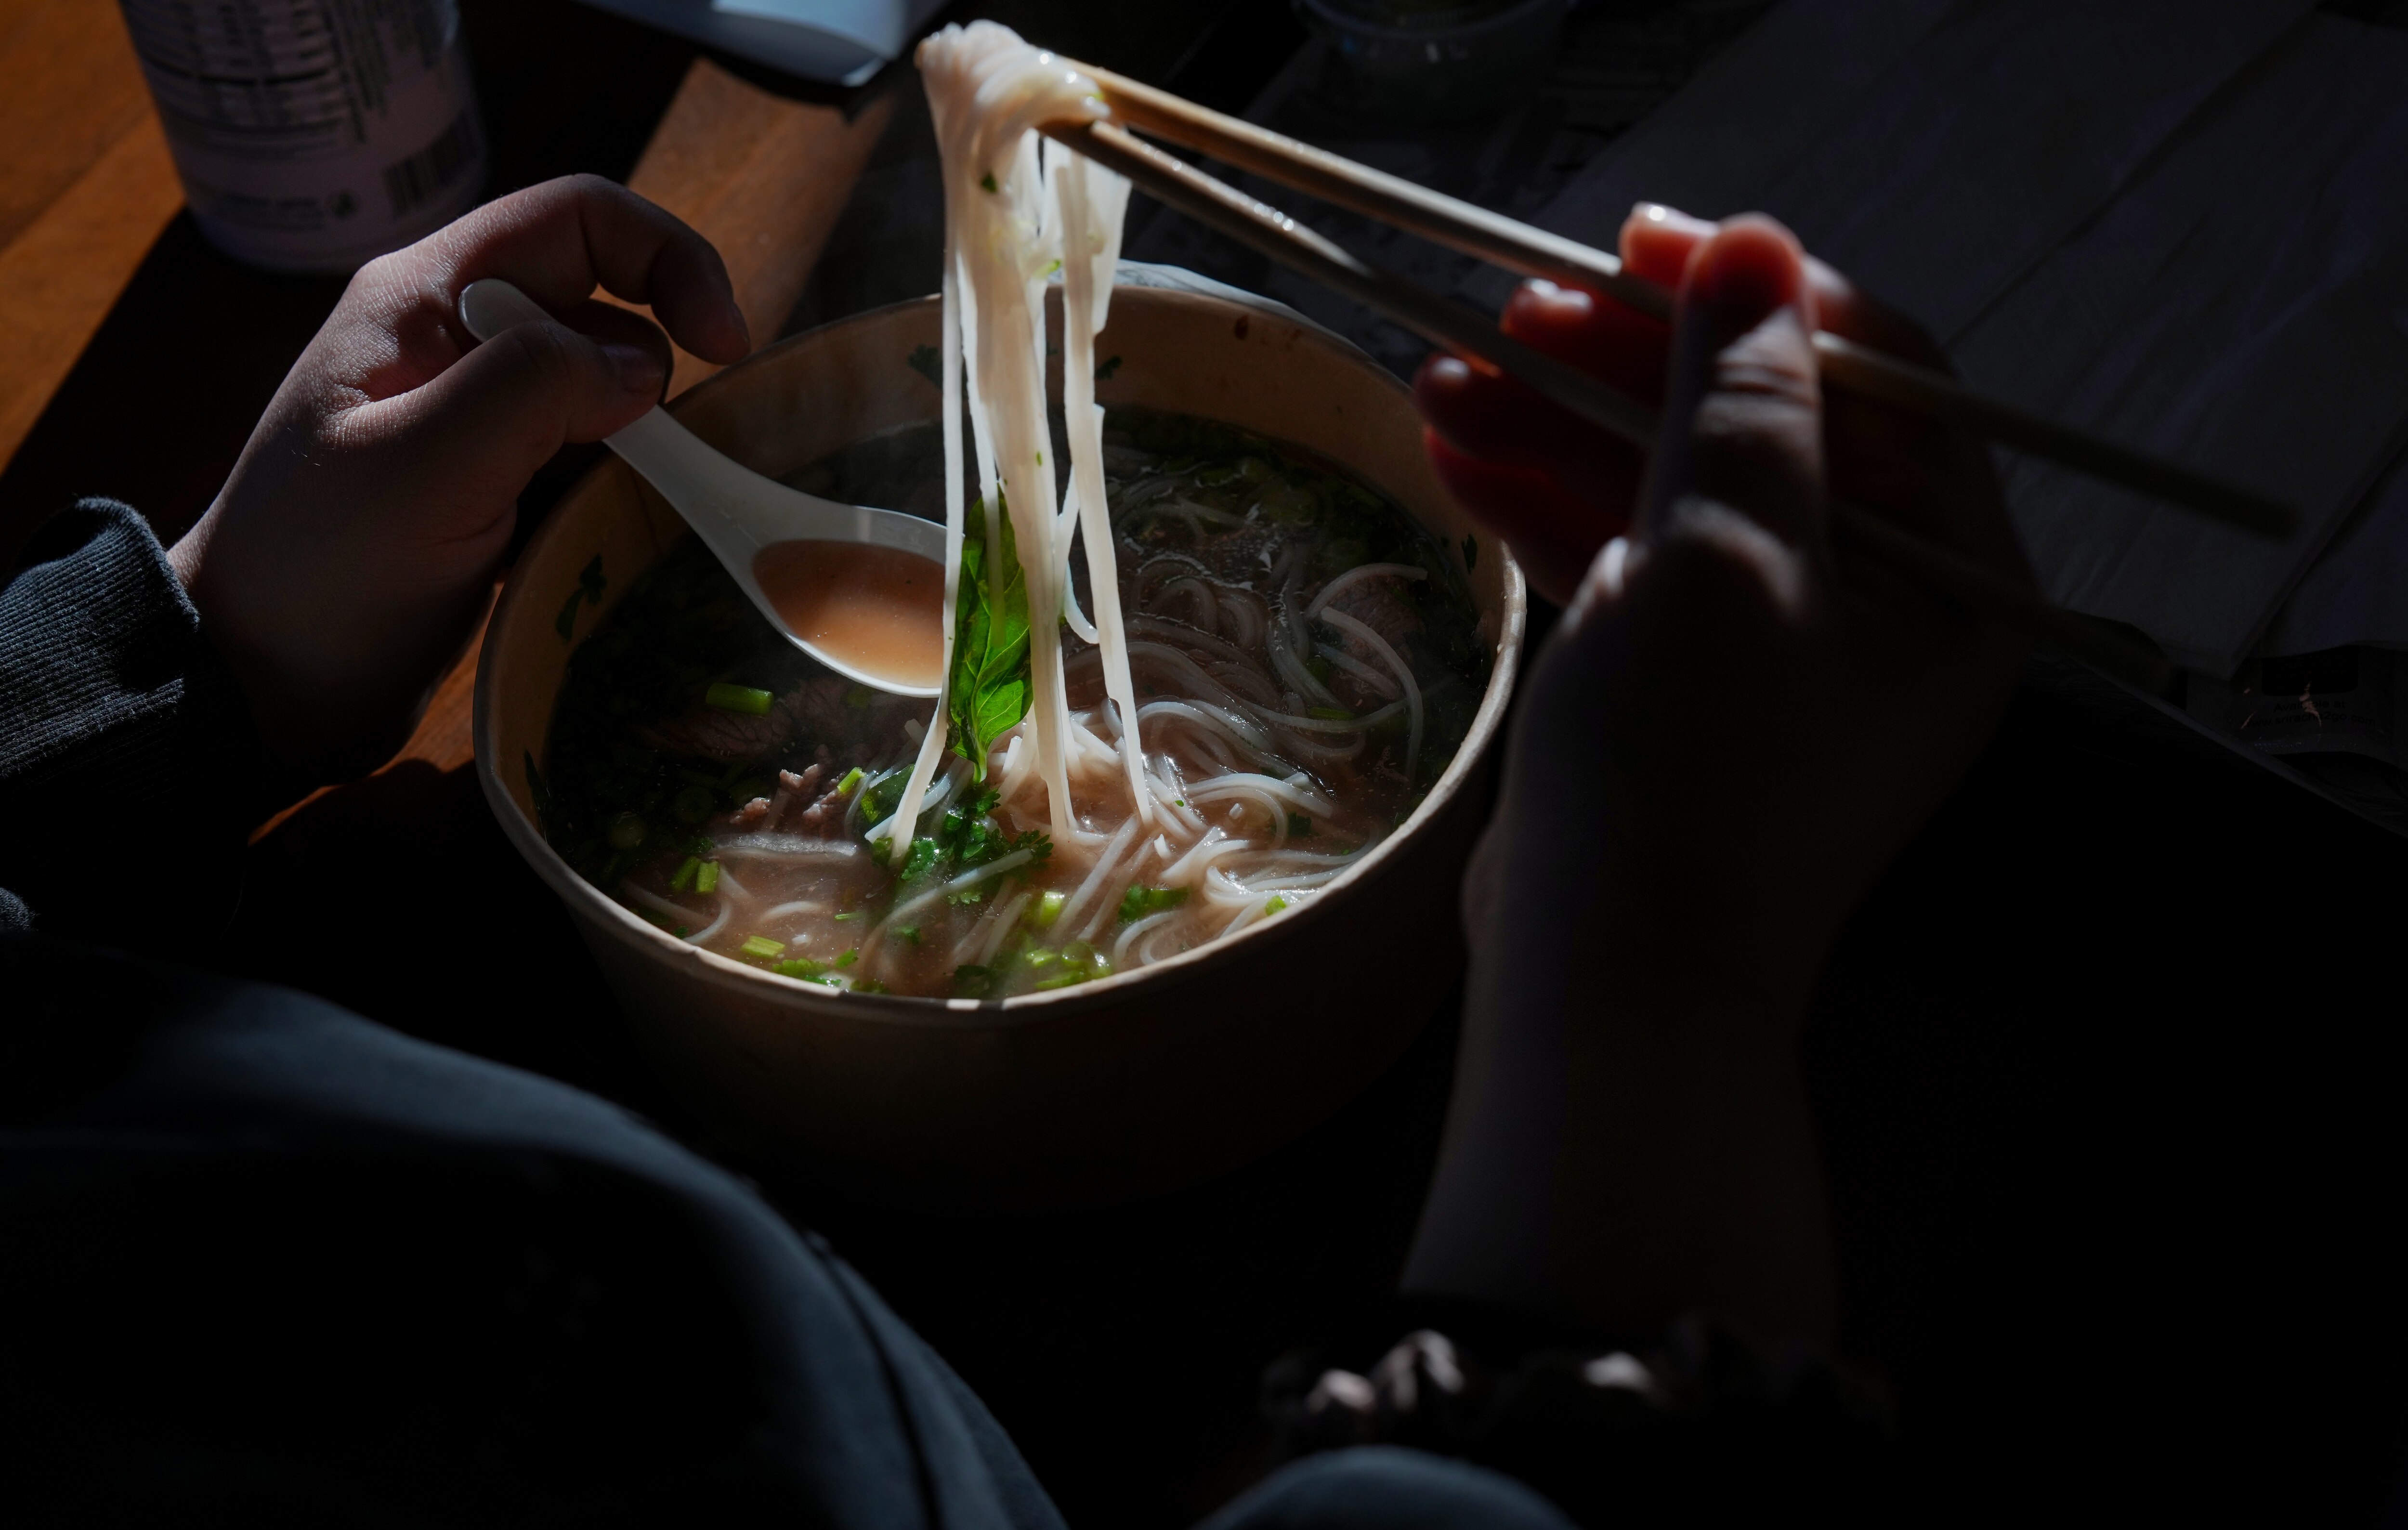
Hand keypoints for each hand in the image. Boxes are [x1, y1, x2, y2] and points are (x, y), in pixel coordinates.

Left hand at [169, 175, 749, 791]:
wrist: (258, 683)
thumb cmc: (323, 571)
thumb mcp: (427, 465)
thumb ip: (536, 385)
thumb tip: (643, 366)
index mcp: (425, 294)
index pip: (579, 217)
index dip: (668, 259)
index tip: (725, 347)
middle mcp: (452, 335)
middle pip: (603, 306)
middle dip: (651, 377)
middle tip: (644, 465)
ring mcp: (471, 413)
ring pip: (604, 392)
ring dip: (635, 448)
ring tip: (601, 516)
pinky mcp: (490, 483)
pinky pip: (586, 460)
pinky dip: (610, 493)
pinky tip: (586, 543)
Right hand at [1403, 209, 2027, 1340]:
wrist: (1607, 991)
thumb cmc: (1690, 778)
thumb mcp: (1728, 557)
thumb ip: (1742, 398)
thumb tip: (1757, 248)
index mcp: (1952, 583)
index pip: (1881, 383)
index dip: (1764, 296)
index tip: (1645, 243)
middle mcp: (1882, 612)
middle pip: (1762, 432)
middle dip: (1631, 367)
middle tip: (1514, 307)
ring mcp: (1774, 657)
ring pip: (1673, 496)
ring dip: (1561, 430)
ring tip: (1442, 376)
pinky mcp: (1680, 696)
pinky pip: (1627, 569)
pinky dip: (1550, 509)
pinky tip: (1458, 451)